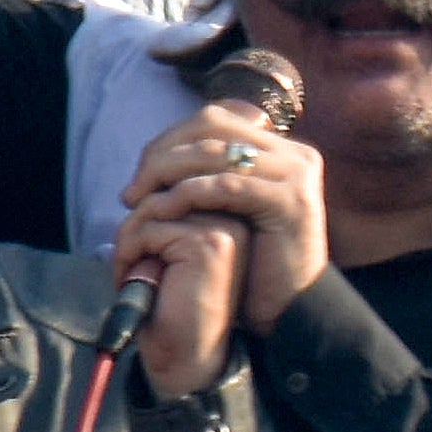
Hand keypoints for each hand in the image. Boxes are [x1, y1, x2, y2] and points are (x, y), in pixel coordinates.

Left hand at [118, 102, 325, 333]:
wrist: (288, 311)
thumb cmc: (251, 266)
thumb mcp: (230, 211)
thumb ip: (210, 177)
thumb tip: (162, 150)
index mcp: (278, 150)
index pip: (214, 120)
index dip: (170, 139)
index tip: (140, 172)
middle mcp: (294, 155)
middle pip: (211, 128)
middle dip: (163, 153)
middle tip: (134, 188)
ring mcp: (297, 175)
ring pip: (215, 153)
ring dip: (166, 172)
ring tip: (139, 201)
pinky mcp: (291, 202)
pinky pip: (227, 186)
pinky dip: (189, 193)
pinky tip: (165, 210)